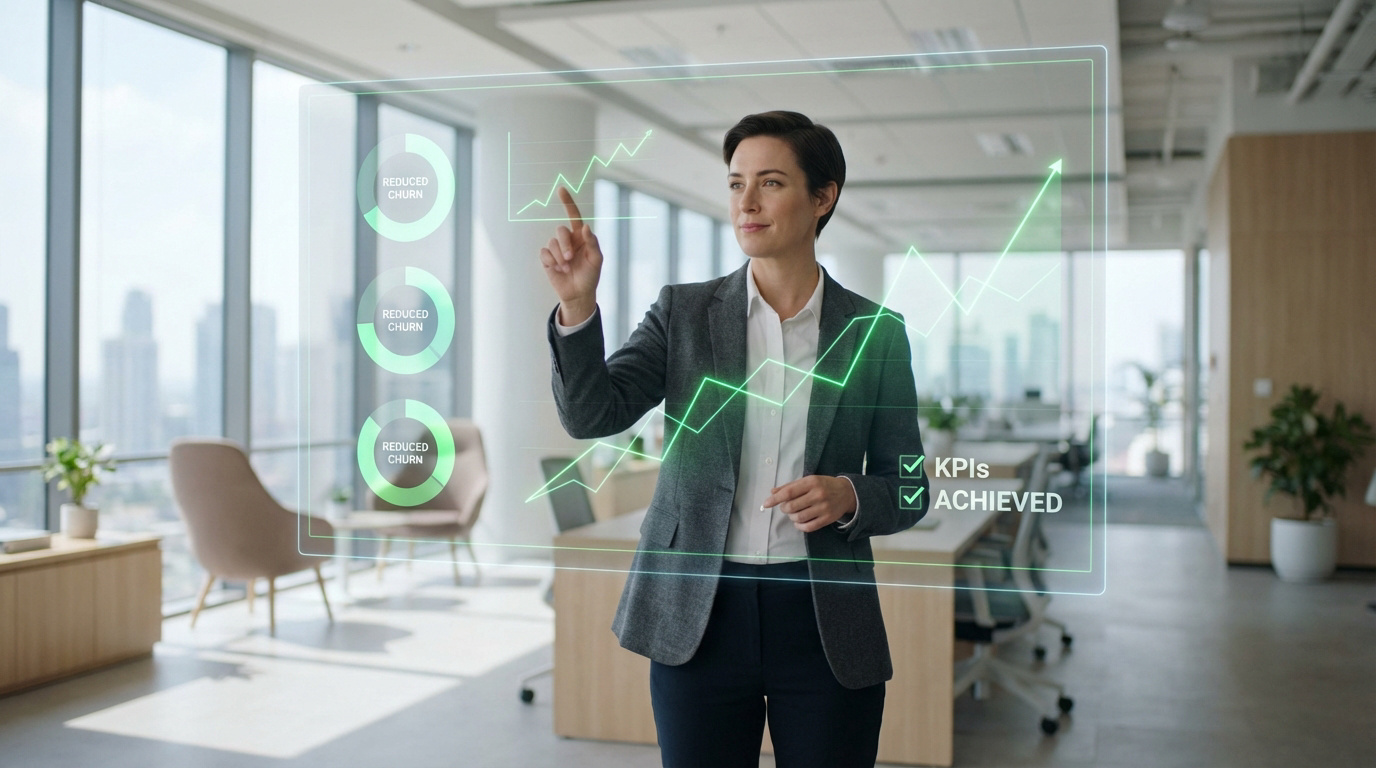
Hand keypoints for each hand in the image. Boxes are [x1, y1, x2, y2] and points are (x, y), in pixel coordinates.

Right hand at [538, 186, 602, 323]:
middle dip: (564, 244)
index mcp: (580, 237)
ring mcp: (556, 249)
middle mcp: (568, 240)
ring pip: (552, 242)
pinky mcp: (547, 259)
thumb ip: (592, 243)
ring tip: (566, 268)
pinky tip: (558, 269)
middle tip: (570, 258)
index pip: (573, 216)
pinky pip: (545, 253)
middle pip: (560, 230)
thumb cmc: (590, 276)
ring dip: (559, 256)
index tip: (561, 190)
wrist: (579, 294)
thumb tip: (585, 227)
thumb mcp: (596, 260)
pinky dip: (551, 261)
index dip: (567, 203)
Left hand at [762, 475, 855, 532]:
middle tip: (786, 507)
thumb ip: (790, 486)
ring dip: (792, 517)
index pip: (789, 492)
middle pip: (792, 506)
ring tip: (794, 513)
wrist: (847, 492)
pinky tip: (799, 522)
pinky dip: (800, 526)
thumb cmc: (823, 485)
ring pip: (799, 517)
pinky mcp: (827, 519)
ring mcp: (824, 508)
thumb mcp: (808, 480)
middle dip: (784, 508)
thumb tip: (772, 492)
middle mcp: (818, 494)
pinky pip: (808, 527)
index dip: (775, 499)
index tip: (765, 504)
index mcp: (811, 482)